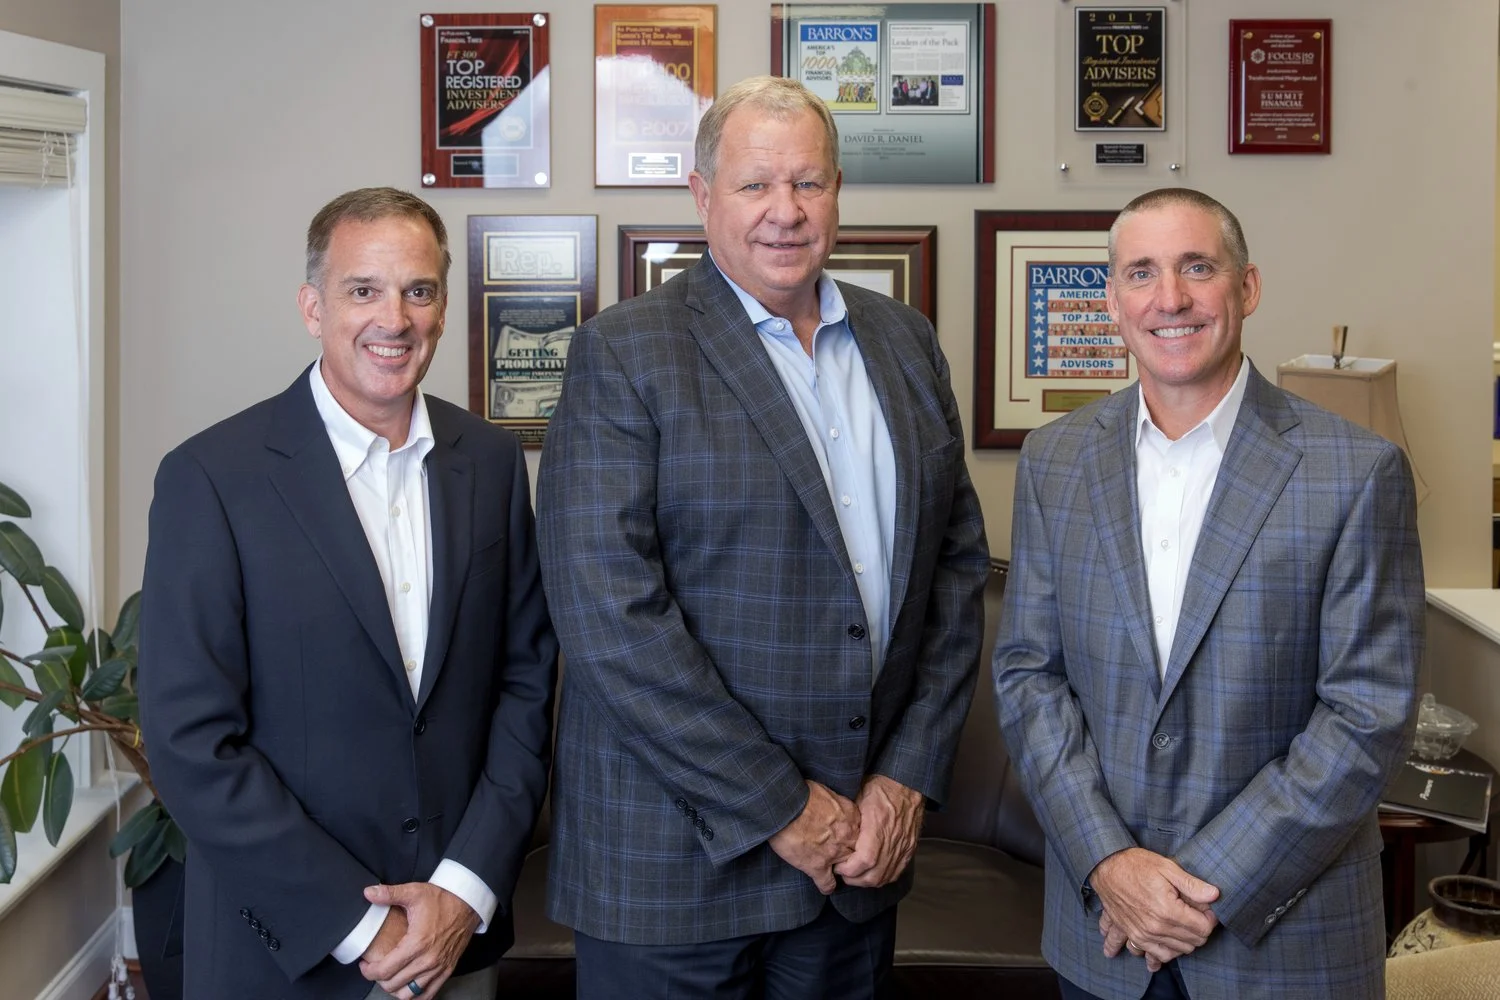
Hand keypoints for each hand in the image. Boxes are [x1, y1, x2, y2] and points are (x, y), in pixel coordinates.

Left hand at [357, 882, 480, 998]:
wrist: (469, 903)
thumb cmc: (442, 898)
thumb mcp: (414, 892)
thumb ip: (389, 894)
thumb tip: (368, 892)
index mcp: (416, 943)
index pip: (384, 970)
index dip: (369, 971)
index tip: (364, 965)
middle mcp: (427, 960)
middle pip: (393, 985)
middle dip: (379, 979)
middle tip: (375, 968)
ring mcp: (439, 967)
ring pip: (409, 994)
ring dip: (396, 989)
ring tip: (390, 977)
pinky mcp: (447, 970)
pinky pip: (428, 994)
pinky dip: (415, 995)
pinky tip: (408, 986)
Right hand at [768, 780, 860, 893]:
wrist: (787, 806)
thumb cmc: (802, 793)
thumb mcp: (827, 790)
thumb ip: (836, 801)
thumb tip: (831, 801)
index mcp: (851, 817)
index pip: (862, 833)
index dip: (854, 836)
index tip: (848, 837)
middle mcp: (847, 837)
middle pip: (858, 852)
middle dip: (853, 855)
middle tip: (845, 856)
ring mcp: (834, 854)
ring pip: (847, 870)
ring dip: (842, 870)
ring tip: (835, 871)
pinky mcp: (817, 866)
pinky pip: (827, 884)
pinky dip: (826, 886)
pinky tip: (824, 885)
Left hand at [832, 775, 923, 887]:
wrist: (908, 783)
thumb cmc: (880, 786)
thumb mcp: (858, 795)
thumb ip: (848, 819)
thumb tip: (832, 834)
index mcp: (878, 825)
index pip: (864, 860)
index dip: (849, 869)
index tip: (837, 866)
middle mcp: (893, 839)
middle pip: (874, 875)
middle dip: (854, 879)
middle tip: (842, 872)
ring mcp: (903, 846)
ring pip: (885, 877)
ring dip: (867, 881)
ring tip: (855, 874)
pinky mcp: (910, 848)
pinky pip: (896, 872)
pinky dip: (882, 877)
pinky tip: (872, 873)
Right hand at [1090, 848, 1218, 967]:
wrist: (1105, 867)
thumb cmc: (1136, 864)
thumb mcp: (1167, 867)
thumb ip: (1192, 884)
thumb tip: (1215, 895)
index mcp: (1168, 910)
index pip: (1203, 928)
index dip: (1210, 918)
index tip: (1206, 909)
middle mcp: (1156, 927)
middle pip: (1193, 942)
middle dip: (1199, 930)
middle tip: (1195, 914)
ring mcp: (1143, 934)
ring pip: (1176, 952)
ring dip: (1184, 942)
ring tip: (1182, 927)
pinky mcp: (1133, 936)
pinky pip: (1153, 955)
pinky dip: (1162, 954)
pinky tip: (1165, 948)